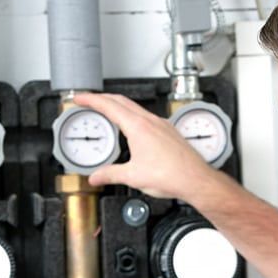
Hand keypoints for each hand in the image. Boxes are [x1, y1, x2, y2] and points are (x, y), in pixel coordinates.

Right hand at [73, 93, 216, 201]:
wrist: (196, 180)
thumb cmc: (172, 175)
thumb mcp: (133, 177)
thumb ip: (111, 174)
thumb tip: (97, 177)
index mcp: (138, 127)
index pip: (109, 106)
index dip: (91, 100)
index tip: (80, 98)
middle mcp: (151, 122)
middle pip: (122, 101)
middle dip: (103, 98)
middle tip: (90, 101)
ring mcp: (162, 125)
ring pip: (136, 108)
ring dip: (119, 106)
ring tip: (108, 113)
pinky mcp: (169, 132)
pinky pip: (147, 117)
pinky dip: (133, 116)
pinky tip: (133, 128)